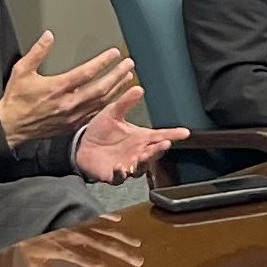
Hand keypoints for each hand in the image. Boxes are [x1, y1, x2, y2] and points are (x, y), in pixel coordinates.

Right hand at [0, 30, 141, 148]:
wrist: (10, 126)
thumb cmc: (15, 100)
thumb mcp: (21, 71)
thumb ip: (37, 52)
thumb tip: (48, 36)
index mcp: (57, 88)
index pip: (86, 73)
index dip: (103, 62)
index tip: (114, 54)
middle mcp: (68, 103)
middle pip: (100, 88)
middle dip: (117, 75)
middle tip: (128, 64)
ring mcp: (72, 116)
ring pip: (101, 102)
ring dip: (116, 89)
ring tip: (127, 78)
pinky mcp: (72, 125)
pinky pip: (95, 114)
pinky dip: (107, 104)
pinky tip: (114, 97)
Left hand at [0, 217, 145, 266]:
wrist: (18, 211)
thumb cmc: (24, 237)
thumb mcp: (34, 263)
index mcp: (67, 250)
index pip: (95, 263)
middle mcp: (75, 235)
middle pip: (105, 246)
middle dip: (124, 254)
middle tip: (139, 261)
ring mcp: (76, 221)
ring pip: (104, 230)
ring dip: (121, 236)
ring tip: (136, 243)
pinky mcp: (74, 210)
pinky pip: (94, 213)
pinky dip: (106, 216)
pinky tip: (118, 220)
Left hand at [67, 89, 186, 183]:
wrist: (82, 145)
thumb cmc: (101, 130)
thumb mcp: (113, 113)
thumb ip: (125, 102)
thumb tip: (138, 88)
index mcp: (140, 138)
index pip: (160, 135)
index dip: (174, 134)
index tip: (184, 132)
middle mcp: (137, 153)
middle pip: (153, 153)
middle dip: (159, 149)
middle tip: (165, 143)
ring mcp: (126, 165)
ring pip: (140, 168)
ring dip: (143, 163)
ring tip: (142, 155)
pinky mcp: (112, 175)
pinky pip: (119, 178)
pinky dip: (121, 174)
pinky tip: (120, 167)